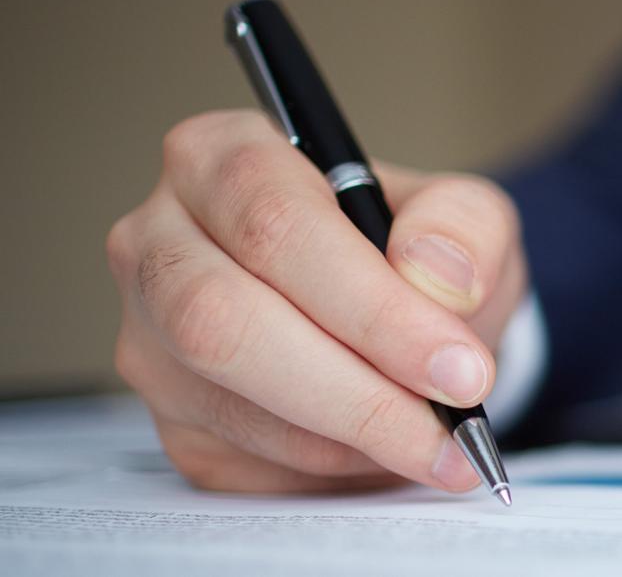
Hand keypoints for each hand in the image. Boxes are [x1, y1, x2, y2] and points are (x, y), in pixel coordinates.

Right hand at [106, 110, 527, 492]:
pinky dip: (332, 468)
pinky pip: (245, 462)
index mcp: (222, 158)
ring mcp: (151, 337)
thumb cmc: (416, 252)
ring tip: (437, 442)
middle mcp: (159, 242)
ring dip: (352, 437)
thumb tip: (431, 272)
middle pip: (225, 322)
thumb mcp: (466, 217)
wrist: (399, 318)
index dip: (371, 306)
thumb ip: (463, 227)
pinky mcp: (171, 420)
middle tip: (450, 425)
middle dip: (354, 390)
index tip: (457, 367)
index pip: (277, 226)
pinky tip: (383, 450)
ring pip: (233, 404)